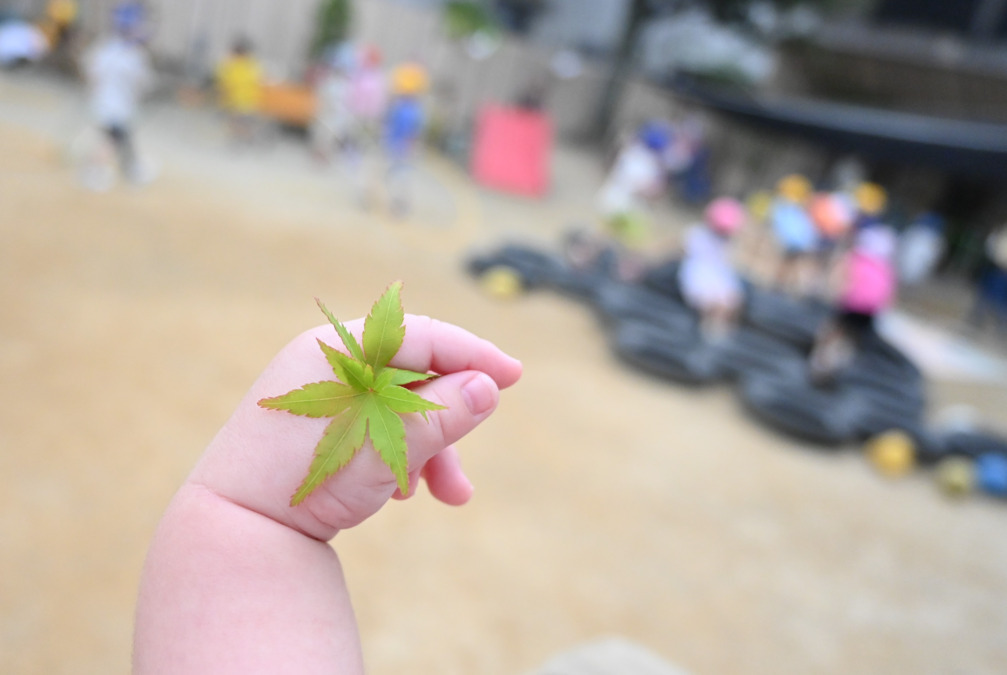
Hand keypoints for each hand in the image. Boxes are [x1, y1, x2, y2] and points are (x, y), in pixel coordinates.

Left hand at [188, 314, 521, 540]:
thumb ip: (438, 415)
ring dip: (431, 446)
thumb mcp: (384, 446)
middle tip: (476, 454)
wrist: (229, 529)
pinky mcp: (318, 426)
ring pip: (399, 407)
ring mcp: (321, 395)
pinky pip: (376, 425)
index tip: (513, 375)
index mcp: (336, 349)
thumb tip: (486, 387)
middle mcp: (328, 363)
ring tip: (448, 494)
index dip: (472, 353)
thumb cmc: (306, 479)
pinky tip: (402, 492)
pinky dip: (400, 452)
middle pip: (414, 376)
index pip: (420, 335)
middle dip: (451, 421)